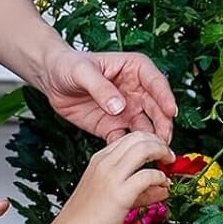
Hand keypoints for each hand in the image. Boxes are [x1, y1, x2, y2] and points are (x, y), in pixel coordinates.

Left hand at [38, 50, 177, 142]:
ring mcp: (127, 110)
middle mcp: (136, 91)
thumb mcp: (82, 71)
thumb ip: (101, 88)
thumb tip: (119, 106)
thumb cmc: (69, 65)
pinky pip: (126, 139)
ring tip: (153, 154)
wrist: (52, 79)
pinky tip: (130, 157)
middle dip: (163, 124)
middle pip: (156, 109)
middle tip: (164, 140)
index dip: (165, 97)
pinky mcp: (114, 126)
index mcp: (134, 69)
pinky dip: (129, 150)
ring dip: (151, 141)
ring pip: (146, 127)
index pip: (156, 82)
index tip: (170, 111)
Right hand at [56, 132, 172, 223]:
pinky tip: (164, 185)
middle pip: (138, 138)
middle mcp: (104, 163)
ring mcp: (111, 177)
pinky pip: (147, 176)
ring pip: (144, 149)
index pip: (129, 138)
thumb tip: (163, 188)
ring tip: (169, 163)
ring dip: (162, 153)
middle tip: (169, 155)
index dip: (149, 141)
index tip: (160, 150)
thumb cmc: (86, 220)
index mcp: (99, 160)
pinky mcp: (120, 194)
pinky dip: (160, 177)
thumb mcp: (112, 196)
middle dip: (159, 142)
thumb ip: (139, 190)